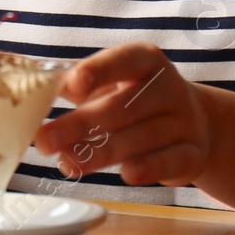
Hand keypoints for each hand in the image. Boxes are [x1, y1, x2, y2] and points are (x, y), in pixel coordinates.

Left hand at [33, 43, 212, 186]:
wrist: (194, 123)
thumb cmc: (135, 99)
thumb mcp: (113, 83)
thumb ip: (80, 84)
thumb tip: (40, 88)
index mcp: (147, 61)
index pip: (124, 59)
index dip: (99, 70)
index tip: (72, 85)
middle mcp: (169, 88)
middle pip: (123, 106)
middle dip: (80, 125)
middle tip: (44, 141)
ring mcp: (184, 122)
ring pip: (141, 138)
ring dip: (101, 152)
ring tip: (67, 163)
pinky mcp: (192, 155)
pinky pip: (171, 162)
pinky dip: (150, 168)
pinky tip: (126, 174)